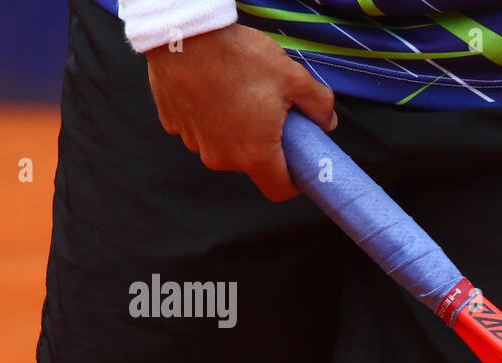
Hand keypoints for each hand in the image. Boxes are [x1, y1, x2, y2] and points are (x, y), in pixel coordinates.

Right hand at [146, 25, 337, 200]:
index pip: (278, 190)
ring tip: (240, 96)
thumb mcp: (293, 78)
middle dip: (265, 146)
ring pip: (224, 147)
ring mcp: (194, 142)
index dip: (293, 182)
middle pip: (252, 165)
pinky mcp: (174, 124)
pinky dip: (210, 117)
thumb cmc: (238, 56)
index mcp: (254, 155)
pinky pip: (200, 129)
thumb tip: (327, 121)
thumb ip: (319, 104)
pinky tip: (215, 91)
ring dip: (236, 131)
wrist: (185, 32)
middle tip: (272, 115)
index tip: (298, 165)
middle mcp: (221, 157)